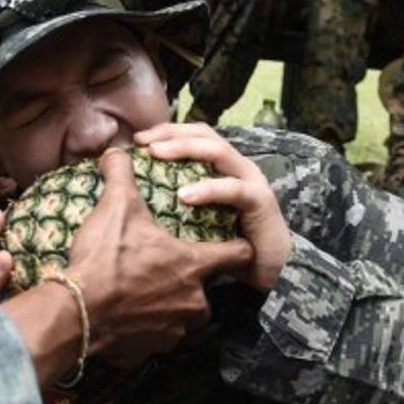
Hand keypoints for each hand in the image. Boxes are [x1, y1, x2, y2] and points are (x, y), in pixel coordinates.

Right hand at [68, 148, 254, 367]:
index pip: (238, 254)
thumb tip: (117, 151)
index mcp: (194, 265)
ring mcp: (174, 331)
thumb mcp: (115, 206)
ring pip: (184, 316)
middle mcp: (193, 301)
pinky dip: (145, 326)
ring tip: (145, 290)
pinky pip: (155, 337)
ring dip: (170, 304)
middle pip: (208, 289)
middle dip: (191, 279)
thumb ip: (122, 174)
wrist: (76, 314)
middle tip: (167, 266)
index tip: (231, 240)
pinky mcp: (150, 351)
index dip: (236, 245)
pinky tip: (125, 312)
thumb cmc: (105, 259)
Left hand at [136, 123, 292, 290]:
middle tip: (143, 142)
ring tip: (158, 154)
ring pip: (218, 152)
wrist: (269, 271)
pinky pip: (234, 189)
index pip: (195, 135)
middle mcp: (238, 167)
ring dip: (185, 149)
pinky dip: (208, 189)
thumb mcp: (197, 217)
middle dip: (171, 133)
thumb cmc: (228, 244)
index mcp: (223, 166)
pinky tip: (185, 195)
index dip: (167, 131)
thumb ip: (176, 200)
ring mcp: (251, 181)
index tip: (137, 139)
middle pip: (204, 135)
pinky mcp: (261, 202)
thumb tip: (134, 194)